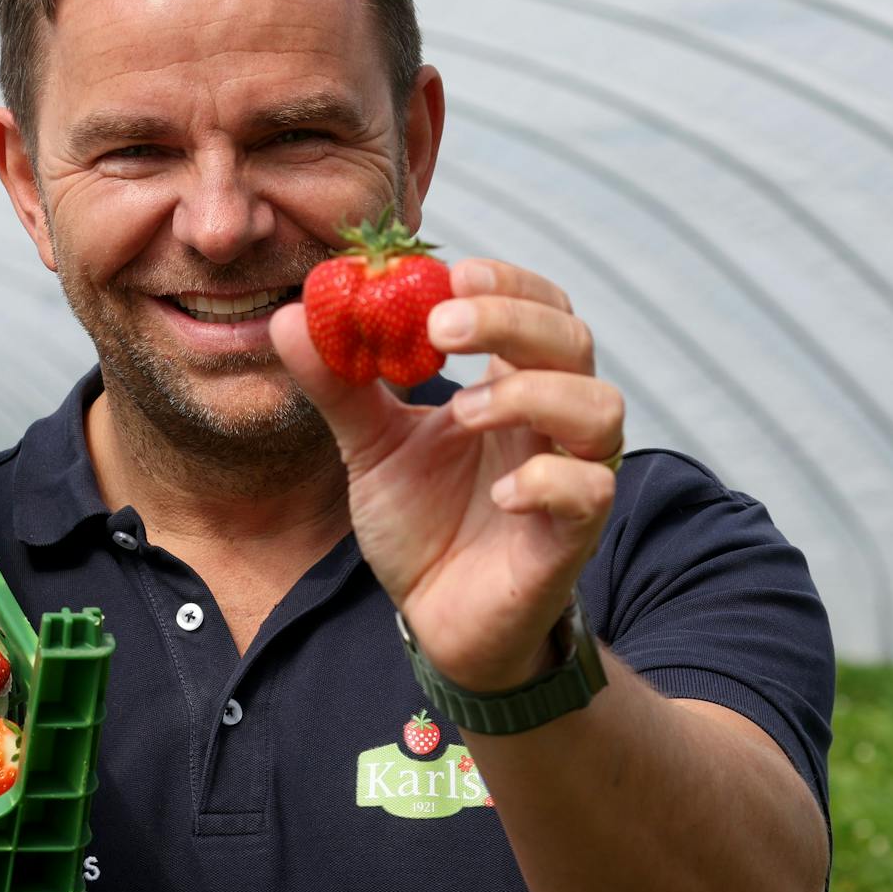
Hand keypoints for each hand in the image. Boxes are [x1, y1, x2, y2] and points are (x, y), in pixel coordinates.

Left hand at [269, 258, 623, 692]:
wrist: (435, 617)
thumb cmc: (421, 521)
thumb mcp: (369, 446)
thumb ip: (338, 385)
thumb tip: (292, 318)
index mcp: (511, 383)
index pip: (537, 304)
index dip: (503, 282)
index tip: (446, 274)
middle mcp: (551, 420)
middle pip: (571, 338)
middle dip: (511, 319)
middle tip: (439, 326)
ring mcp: (571, 474)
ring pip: (600, 406)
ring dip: (533, 393)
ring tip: (463, 412)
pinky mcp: (573, 535)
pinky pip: (590, 491)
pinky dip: (549, 482)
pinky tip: (500, 495)